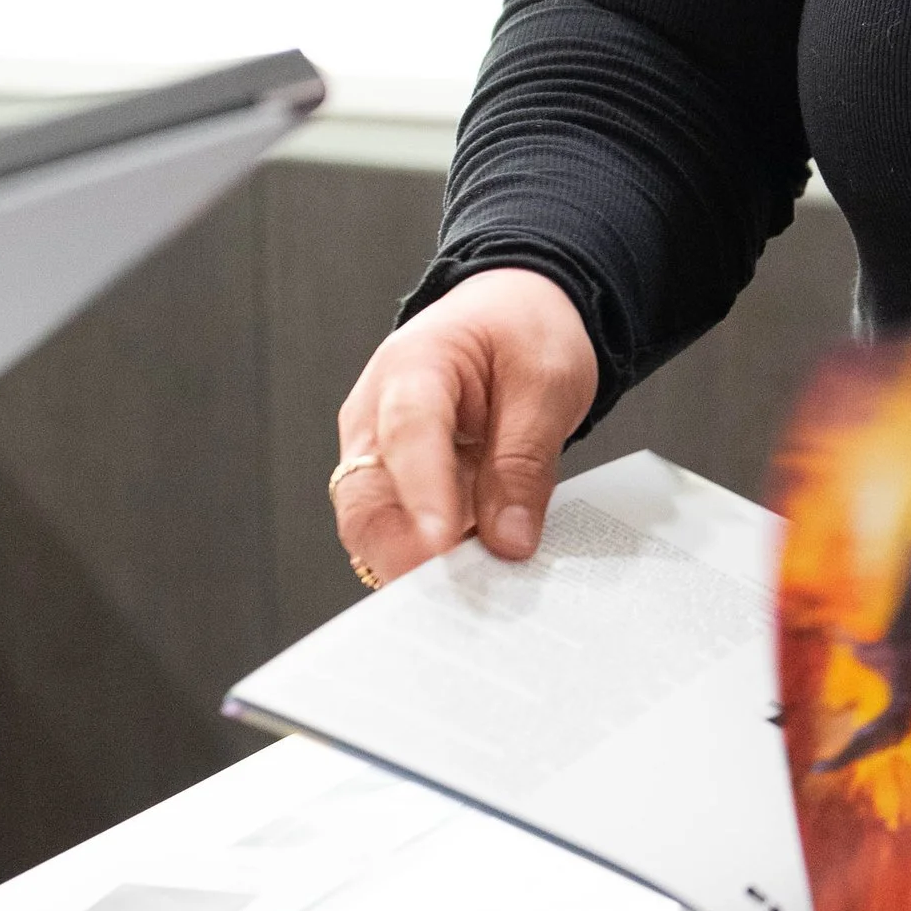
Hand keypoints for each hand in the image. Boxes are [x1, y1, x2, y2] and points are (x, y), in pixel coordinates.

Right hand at [329, 269, 598, 586]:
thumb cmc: (523, 333)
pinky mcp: (389, 484)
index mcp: (413, 366)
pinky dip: (422, 562)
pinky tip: (465, 585)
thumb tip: (508, 542)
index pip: (408, 433)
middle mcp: (374, 414)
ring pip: (370, 527)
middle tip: (460, 599)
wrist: (510, 310)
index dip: (423, 495)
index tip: (444, 548)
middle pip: (364, 498)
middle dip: (403, 554)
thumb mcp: (547, 383)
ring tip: (471, 600)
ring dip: (413, 566)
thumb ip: (524, 461)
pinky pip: (393, 533)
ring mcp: (374, 453)